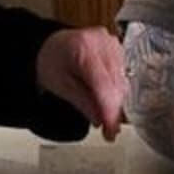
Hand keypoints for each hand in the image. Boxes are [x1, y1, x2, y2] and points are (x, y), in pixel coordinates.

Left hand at [36, 26, 128, 140]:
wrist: (52, 45)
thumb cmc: (52, 61)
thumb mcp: (60, 85)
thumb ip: (82, 102)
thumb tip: (100, 119)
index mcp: (83, 48)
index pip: (103, 84)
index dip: (109, 111)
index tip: (110, 130)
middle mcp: (101, 42)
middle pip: (115, 84)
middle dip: (113, 111)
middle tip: (109, 131)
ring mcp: (111, 43)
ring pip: (122, 81)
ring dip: (117, 103)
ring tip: (107, 118)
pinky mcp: (117, 48)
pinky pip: (122, 74)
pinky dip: (117, 91)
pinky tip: (109, 101)